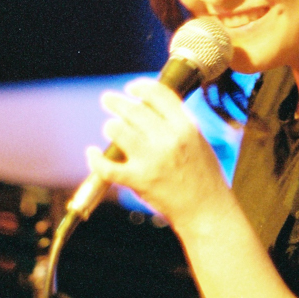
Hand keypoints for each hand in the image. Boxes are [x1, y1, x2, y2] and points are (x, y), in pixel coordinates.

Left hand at [86, 78, 231, 230]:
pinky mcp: (138, 180)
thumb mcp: (197, 140)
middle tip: (107, 99)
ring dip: (111, 127)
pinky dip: (95, 159)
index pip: (158, 94)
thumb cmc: (203, 176)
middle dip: (116, 102)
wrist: (206, 210)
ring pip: (117, 130)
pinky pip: (107, 166)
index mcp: (185, 126)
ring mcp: (152, 160)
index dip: (140, 87)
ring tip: (110, 128)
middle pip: (133, 109)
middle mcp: (168, 139)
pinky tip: (92, 153)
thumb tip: (149, 106)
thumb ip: (176, 122)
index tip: (131, 88)